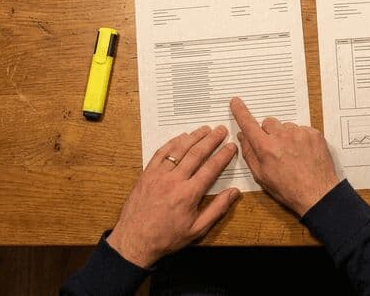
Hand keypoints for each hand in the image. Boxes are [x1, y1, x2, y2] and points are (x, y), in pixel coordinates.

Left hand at [107, 125, 239, 267]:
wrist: (135, 241)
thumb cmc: (166, 237)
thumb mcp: (197, 229)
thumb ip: (217, 209)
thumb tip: (234, 193)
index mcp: (188, 194)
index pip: (211, 168)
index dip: (223, 155)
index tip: (231, 146)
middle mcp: (174, 181)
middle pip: (197, 153)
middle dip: (211, 140)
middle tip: (221, 130)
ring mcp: (158, 176)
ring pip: (179, 150)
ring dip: (194, 137)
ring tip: (205, 129)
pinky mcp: (147, 174)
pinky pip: (161, 153)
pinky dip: (172, 143)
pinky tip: (181, 137)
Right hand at [230, 97, 339, 216]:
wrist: (317, 194)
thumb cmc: (288, 189)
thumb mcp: (261, 176)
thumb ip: (249, 153)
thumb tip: (243, 136)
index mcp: (266, 148)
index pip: (249, 124)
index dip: (241, 112)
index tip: (236, 102)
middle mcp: (282, 136)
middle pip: (269, 123)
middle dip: (268, 133)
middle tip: (275, 149)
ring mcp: (299, 133)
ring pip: (286, 127)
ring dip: (286, 136)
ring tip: (293, 155)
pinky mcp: (314, 134)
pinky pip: (302, 130)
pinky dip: (300, 139)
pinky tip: (303, 154)